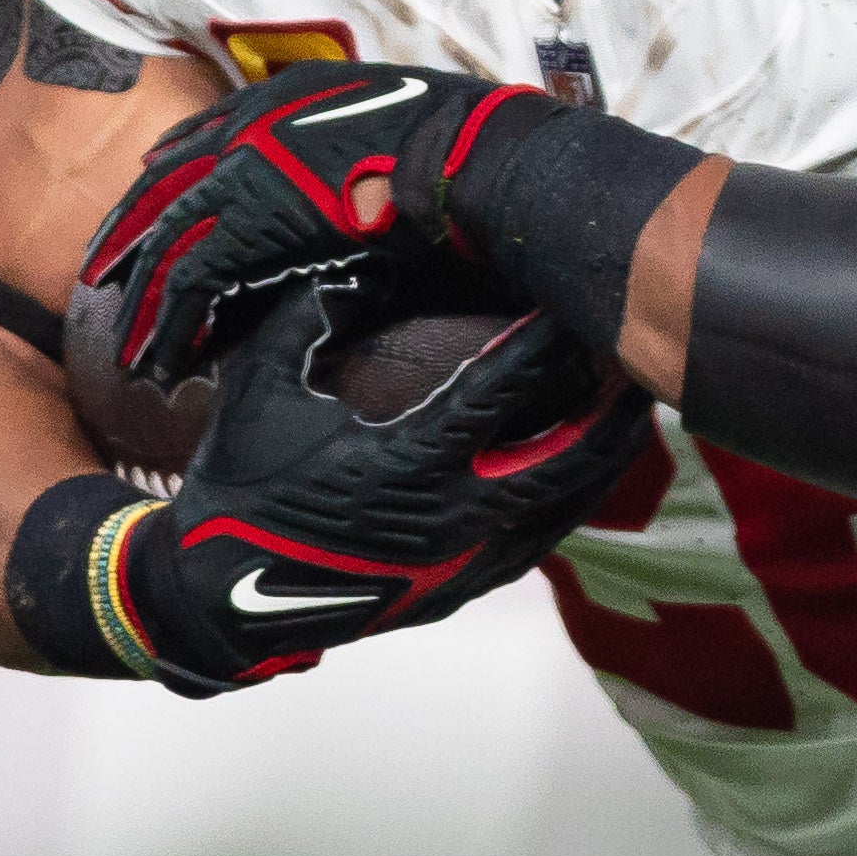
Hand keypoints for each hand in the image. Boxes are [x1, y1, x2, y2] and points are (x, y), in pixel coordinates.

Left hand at [80, 61, 536, 386]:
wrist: (474, 155)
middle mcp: (251, 125)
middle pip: (163, 187)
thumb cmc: (459, 143)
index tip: (143, 197)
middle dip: (127, 237)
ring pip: (169, 241)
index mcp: (282, 96)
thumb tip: (355, 183)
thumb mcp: (390, 120)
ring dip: (144, 300)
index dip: (166, 175)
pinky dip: (172, 323)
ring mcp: (246, 170)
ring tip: (129, 347)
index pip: (200, 138)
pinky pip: (191, 280)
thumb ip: (350, 144)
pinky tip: (165, 358)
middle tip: (100, 278)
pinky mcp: (253, 222)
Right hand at [104, 284, 653, 691]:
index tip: (579, 305)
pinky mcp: (454, 591)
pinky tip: (585, 472)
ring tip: (634, 411)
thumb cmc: (238, 480)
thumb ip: (316, 310)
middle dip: (609, 407)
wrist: (216, 597)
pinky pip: (534, 543)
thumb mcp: (263, 380)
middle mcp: (446, 520)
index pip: (499, 393)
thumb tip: (369, 258)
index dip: (546, 345)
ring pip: (561, 510)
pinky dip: (569, 503)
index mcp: (403, 463)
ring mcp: (456, 564)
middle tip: (640, 356)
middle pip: (563, 458)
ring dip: (603, 459)